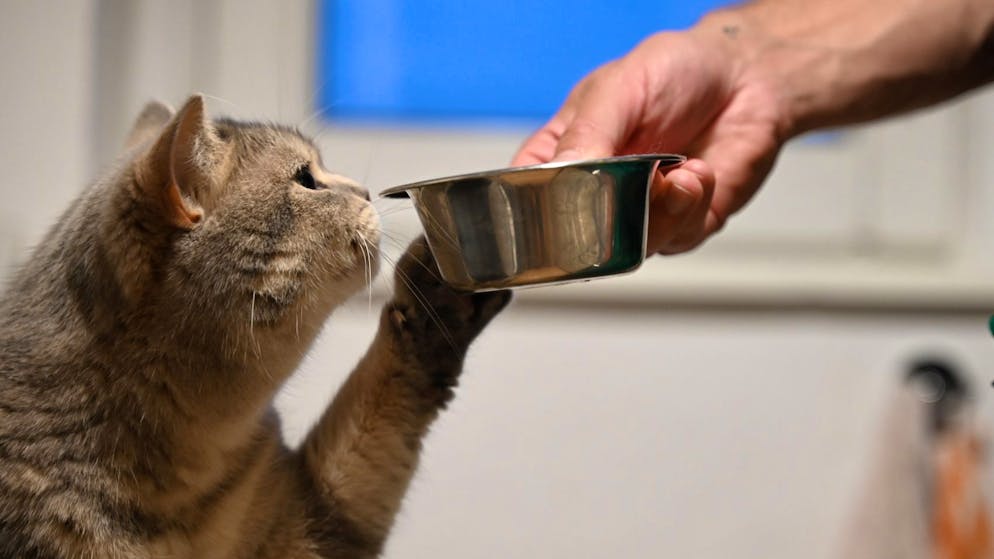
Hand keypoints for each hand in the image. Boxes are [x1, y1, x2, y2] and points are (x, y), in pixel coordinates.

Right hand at [512, 29, 786, 253]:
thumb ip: (588, 134)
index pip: (524, 200)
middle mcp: (593, 193)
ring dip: (658, 212)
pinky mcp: (680, 226)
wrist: (745, 76)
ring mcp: (636, 214)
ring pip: (628, 249)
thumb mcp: (618, 88)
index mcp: (560, 157)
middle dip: (608, 218)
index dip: (535, 213)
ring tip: (677, 172)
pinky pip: (674, 239)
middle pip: (574, 240)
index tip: (565, 201)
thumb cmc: (673, 72)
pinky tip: (697, 172)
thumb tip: (567, 174)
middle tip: (631, 183)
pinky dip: (690, 207)